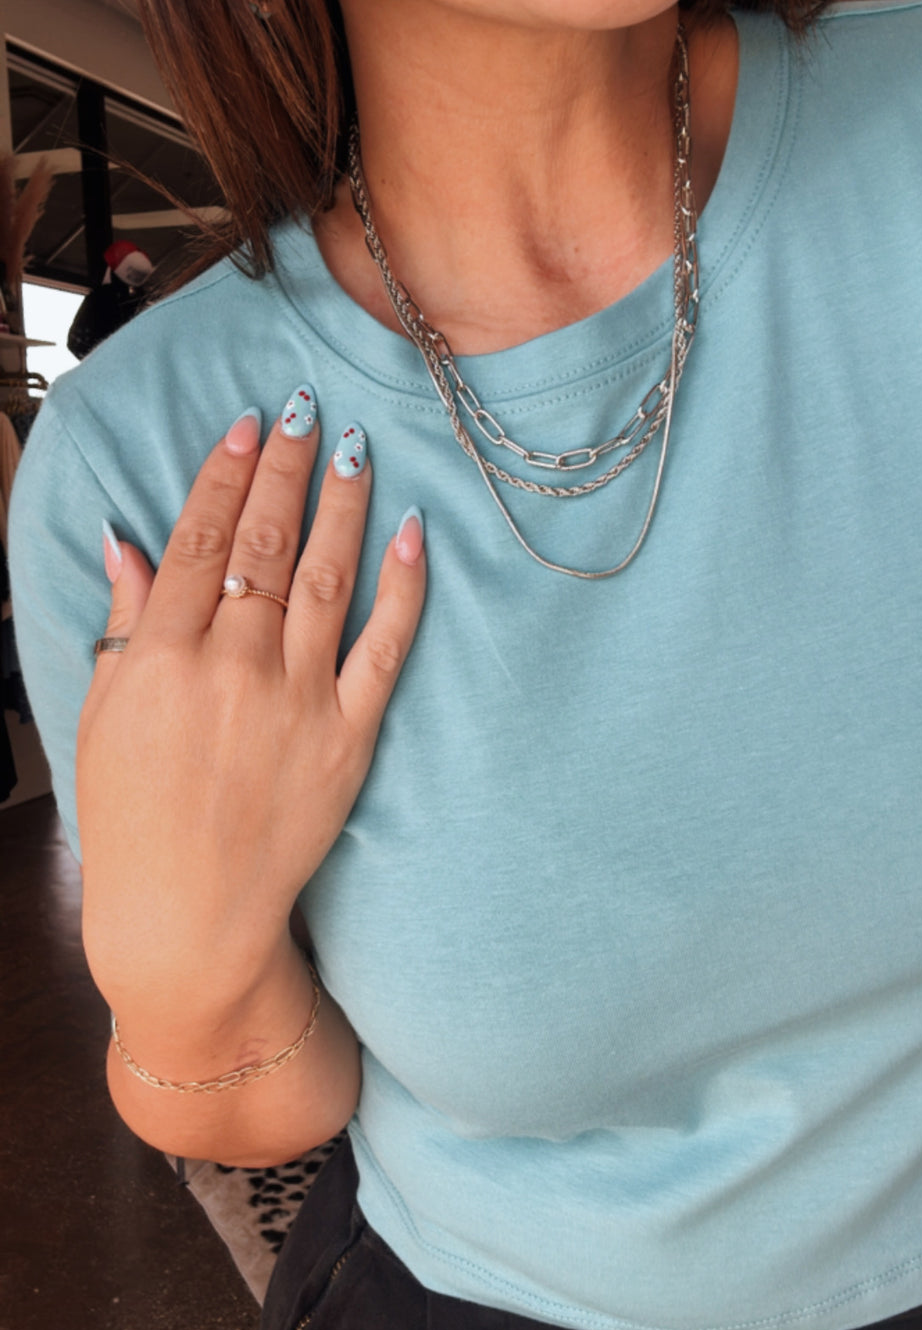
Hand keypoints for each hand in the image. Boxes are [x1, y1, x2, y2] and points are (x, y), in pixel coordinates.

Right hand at [77, 392, 425, 1033]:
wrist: (188, 917)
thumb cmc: (134, 820)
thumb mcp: (102, 717)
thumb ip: (124, 625)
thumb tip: (129, 542)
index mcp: (161, 658)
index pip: (199, 540)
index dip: (226, 474)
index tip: (249, 425)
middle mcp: (231, 667)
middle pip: (263, 543)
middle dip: (287, 469)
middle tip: (307, 412)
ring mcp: (296, 699)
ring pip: (326, 575)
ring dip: (343, 503)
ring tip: (357, 448)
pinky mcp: (349, 735)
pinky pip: (385, 644)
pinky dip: (402, 584)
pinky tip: (411, 530)